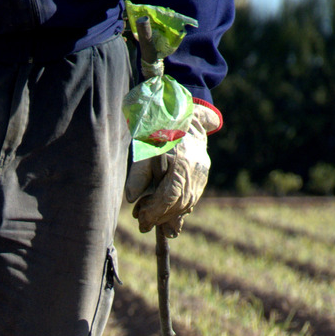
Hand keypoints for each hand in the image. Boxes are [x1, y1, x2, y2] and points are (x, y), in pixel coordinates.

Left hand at [124, 103, 220, 236]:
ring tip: (151, 218)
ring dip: (169, 215)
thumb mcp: (144, 149)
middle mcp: (197, 168)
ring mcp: (203, 171)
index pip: (170, 196)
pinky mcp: (203, 173)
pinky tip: (165, 212)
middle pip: (180, 203)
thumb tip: (130, 198)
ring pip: (188, 203)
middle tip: (143, 222)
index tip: (142, 219)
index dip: (156, 211)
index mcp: (182, 161)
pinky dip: (179, 207)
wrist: (181, 113)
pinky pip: (193, 197)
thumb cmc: (158, 130)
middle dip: (161, 216)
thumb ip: (138, 174)